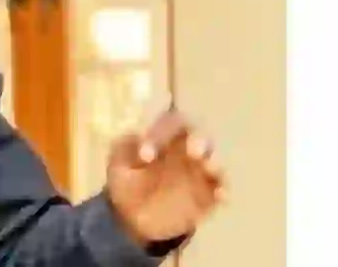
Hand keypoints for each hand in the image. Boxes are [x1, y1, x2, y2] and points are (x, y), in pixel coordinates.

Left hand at [106, 106, 225, 244]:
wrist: (133, 216)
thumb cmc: (126, 180)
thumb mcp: (117, 162)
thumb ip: (124, 147)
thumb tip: (138, 136)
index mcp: (162, 136)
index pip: (168, 124)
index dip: (160, 134)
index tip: (145, 157)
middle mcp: (184, 148)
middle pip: (198, 135)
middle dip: (198, 139)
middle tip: (193, 151)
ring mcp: (198, 170)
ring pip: (213, 158)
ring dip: (214, 160)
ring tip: (208, 167)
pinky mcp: (207, 193)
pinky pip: (220, 187)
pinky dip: (223, 189)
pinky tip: (221, 196)